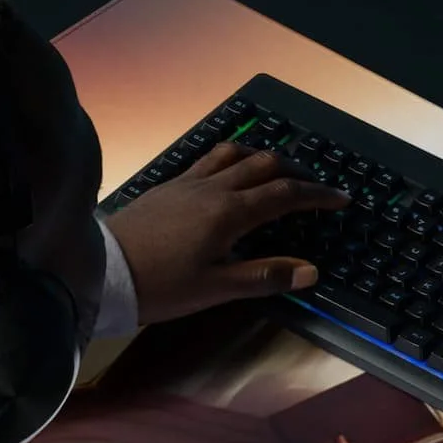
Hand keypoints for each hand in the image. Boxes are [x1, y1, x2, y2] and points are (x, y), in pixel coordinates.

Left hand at [104, 143, 348, 325]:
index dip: (317, 195)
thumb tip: (310, 271)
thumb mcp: (216, 288)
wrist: (101, 270)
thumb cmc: (159, 285)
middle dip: (297, 171)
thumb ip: (264, 276)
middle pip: (265, 165)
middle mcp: (212, 189)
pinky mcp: (169, 186)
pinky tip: (231, 172)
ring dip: (265, 157)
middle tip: (316, 184)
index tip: (341, 198)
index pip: (285, 194)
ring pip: (236, 154)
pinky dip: (233, 159)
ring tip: (279, 169)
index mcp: (230, 213)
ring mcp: (188, 183)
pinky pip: (209, 159)